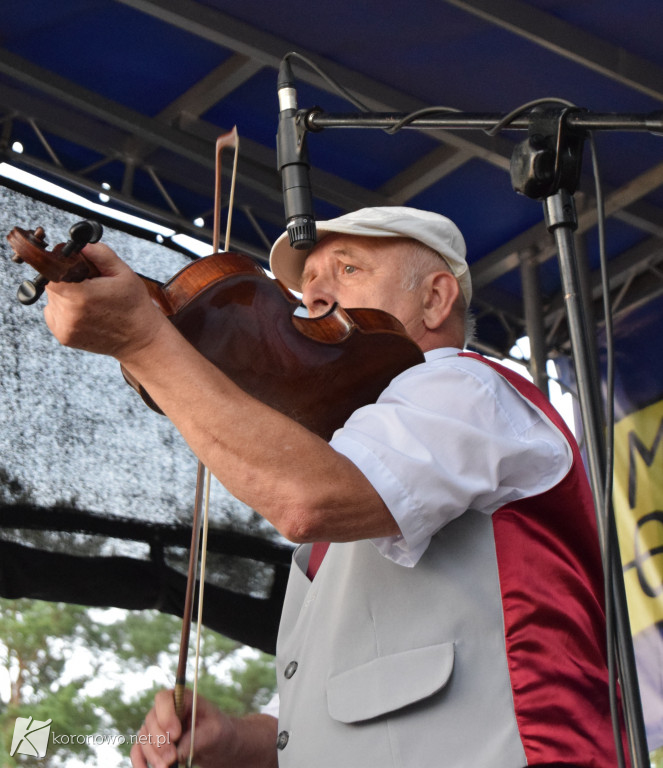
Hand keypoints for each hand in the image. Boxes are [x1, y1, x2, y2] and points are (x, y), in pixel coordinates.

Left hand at [43, 242, 166, 359]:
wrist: (140, 339)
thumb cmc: (134, 307)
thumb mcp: (123, 273)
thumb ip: (100, 254)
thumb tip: (81, 245)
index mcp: (82, 295)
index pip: (51, 273)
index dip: (60, 267)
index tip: (73, 268)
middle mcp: (71, 314)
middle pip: (51, 286)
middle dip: (66, 281)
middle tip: (89, 286)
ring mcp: (66, 328)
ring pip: (52, 301)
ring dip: (65, 296)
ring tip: (90, 302)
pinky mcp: (65, 337)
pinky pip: (54, 315)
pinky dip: (64, 310)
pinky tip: (84, 312)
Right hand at [130, 688, 277, 767]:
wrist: (216, 745)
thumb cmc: (217, 732)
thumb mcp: (214, 732)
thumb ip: (196, 738)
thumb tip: (176, 753)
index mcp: (181, 698)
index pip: (164, 698)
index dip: (165, 714)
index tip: (176, 734)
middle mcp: (165, 710)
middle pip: (151, 720)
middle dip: (160, 742)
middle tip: (172, 758)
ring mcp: (156, 727)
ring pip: (144, 737)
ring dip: (153, 755)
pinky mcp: (152, 743)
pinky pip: (138, 751)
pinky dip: (139, 761)